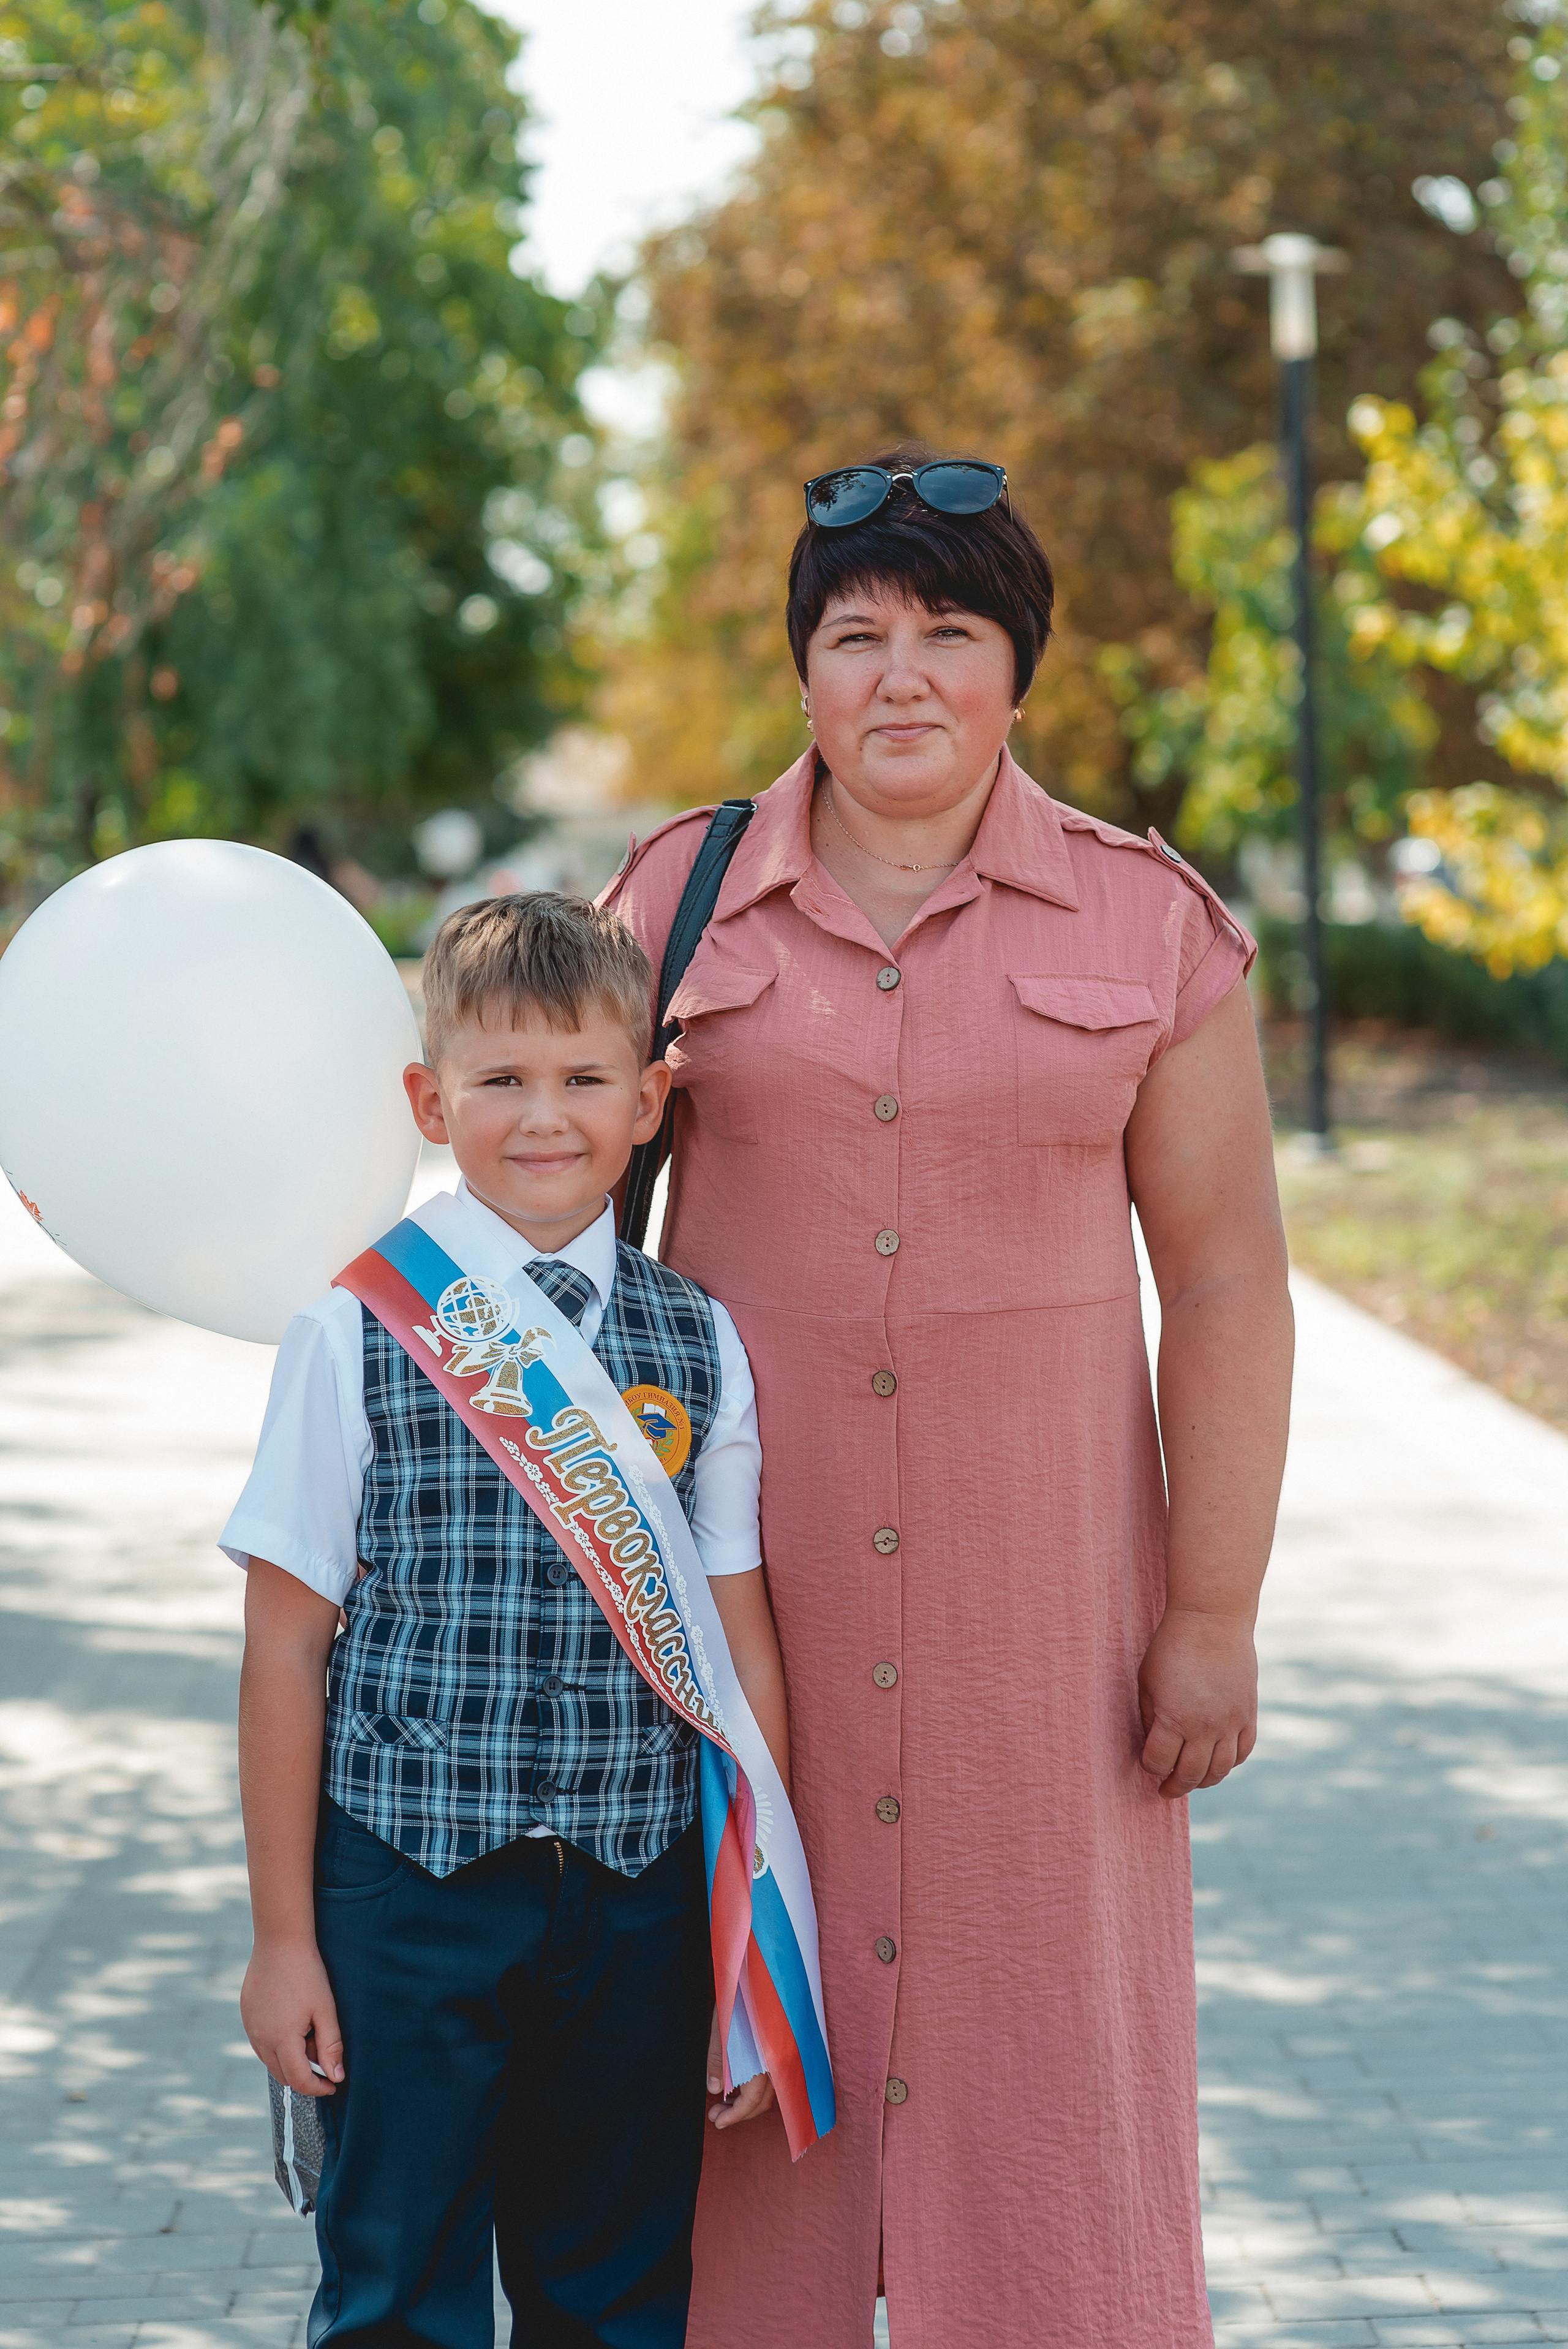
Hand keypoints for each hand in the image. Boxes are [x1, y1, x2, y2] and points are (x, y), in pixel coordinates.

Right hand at [241, 1936, 344, 2095]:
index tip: (333, 2085)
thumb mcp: (325, 2009)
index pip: (299, 2080)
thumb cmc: (307, 1973)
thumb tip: (337, 2077)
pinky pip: (261, 2043)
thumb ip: (331, 2046)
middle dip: (305, 2074)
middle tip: (324, 2051)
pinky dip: (277, 2045)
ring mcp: (250, 2028)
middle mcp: (260, 2038)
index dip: (318, 2087)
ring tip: (310, 2031)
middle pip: (283, 2075)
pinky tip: (293, 2022)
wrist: (280, 1942)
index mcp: (281, 2039)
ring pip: (270, 2061)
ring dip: (290, 2059)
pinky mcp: (246, 2017)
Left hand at [705, 2004, 776, 2131]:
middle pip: (764, 2102)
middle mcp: (780, 2060)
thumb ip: (718, 2061)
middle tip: (715, 2115)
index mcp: (764, 2057)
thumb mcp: (722, 2028)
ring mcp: (784, 2054)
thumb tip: (714, 2090)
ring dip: (748, 2103)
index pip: (753, 2100)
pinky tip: (739, 2087)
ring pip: (770, 2092)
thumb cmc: (738, 1997)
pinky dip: (757, 2089)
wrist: (758, 1970)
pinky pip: (774, 2079)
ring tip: (723, 2103)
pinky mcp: (783, 2048)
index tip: (717, 2122)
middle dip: (739, 2113)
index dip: (735, 2116)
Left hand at [1137, 1606, 1257, 1798]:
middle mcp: (1204, 1727)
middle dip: (1174, 1786)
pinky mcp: (1248, 1714)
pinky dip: (1230, 1763)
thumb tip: (1153, 1743)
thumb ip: (1149, 1716)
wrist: (1212, 1620)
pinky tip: (1218, 1761)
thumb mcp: (1147, 1681)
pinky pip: (1243, 1751)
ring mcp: (1230, 1723)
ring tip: (1192, 1781)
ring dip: (1204, 1781)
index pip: (1159, 1762)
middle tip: (1166, 1790)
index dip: (1150, 1766)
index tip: (1148, 1762)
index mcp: (1173, 1719)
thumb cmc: (1171, 1647)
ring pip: (1220, 1770)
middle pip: (1190, 1775)